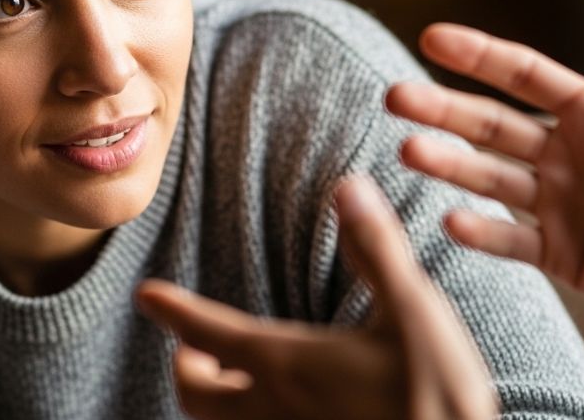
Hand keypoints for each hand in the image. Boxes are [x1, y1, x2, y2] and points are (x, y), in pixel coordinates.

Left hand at [135, 177, 496, 419]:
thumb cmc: (435, 395)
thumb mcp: (413, 312)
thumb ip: (376, 250)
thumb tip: (348, 187)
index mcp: (287, 363)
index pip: (207, 332)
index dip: (173, 310)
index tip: (148, 294)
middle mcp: (272, 411)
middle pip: (194, 395)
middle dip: (187, 364)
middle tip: (192, 347)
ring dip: (214, 399)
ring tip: (231, 376)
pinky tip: (282, 408)